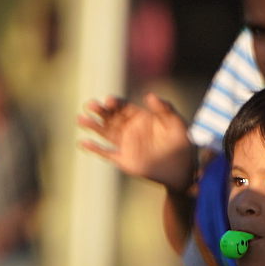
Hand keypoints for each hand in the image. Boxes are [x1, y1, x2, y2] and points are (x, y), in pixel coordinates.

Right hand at [75, 94, 198, 188]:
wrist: (184, 170)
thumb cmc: (183, 144)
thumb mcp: (177, 122)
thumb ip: (165, 108)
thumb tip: (149, 95)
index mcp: (141, 118)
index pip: (123, 107)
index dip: (115, 103)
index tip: (108, 100)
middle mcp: (130, 129)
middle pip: (111, 118)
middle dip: (100, 111)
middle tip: (89, 105)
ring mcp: (126, 145)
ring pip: (105, 133)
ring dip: (93, 126)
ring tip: (80, 119)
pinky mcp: (124, 160)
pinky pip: (107, 154)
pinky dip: (95, 149)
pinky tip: (83, 143)